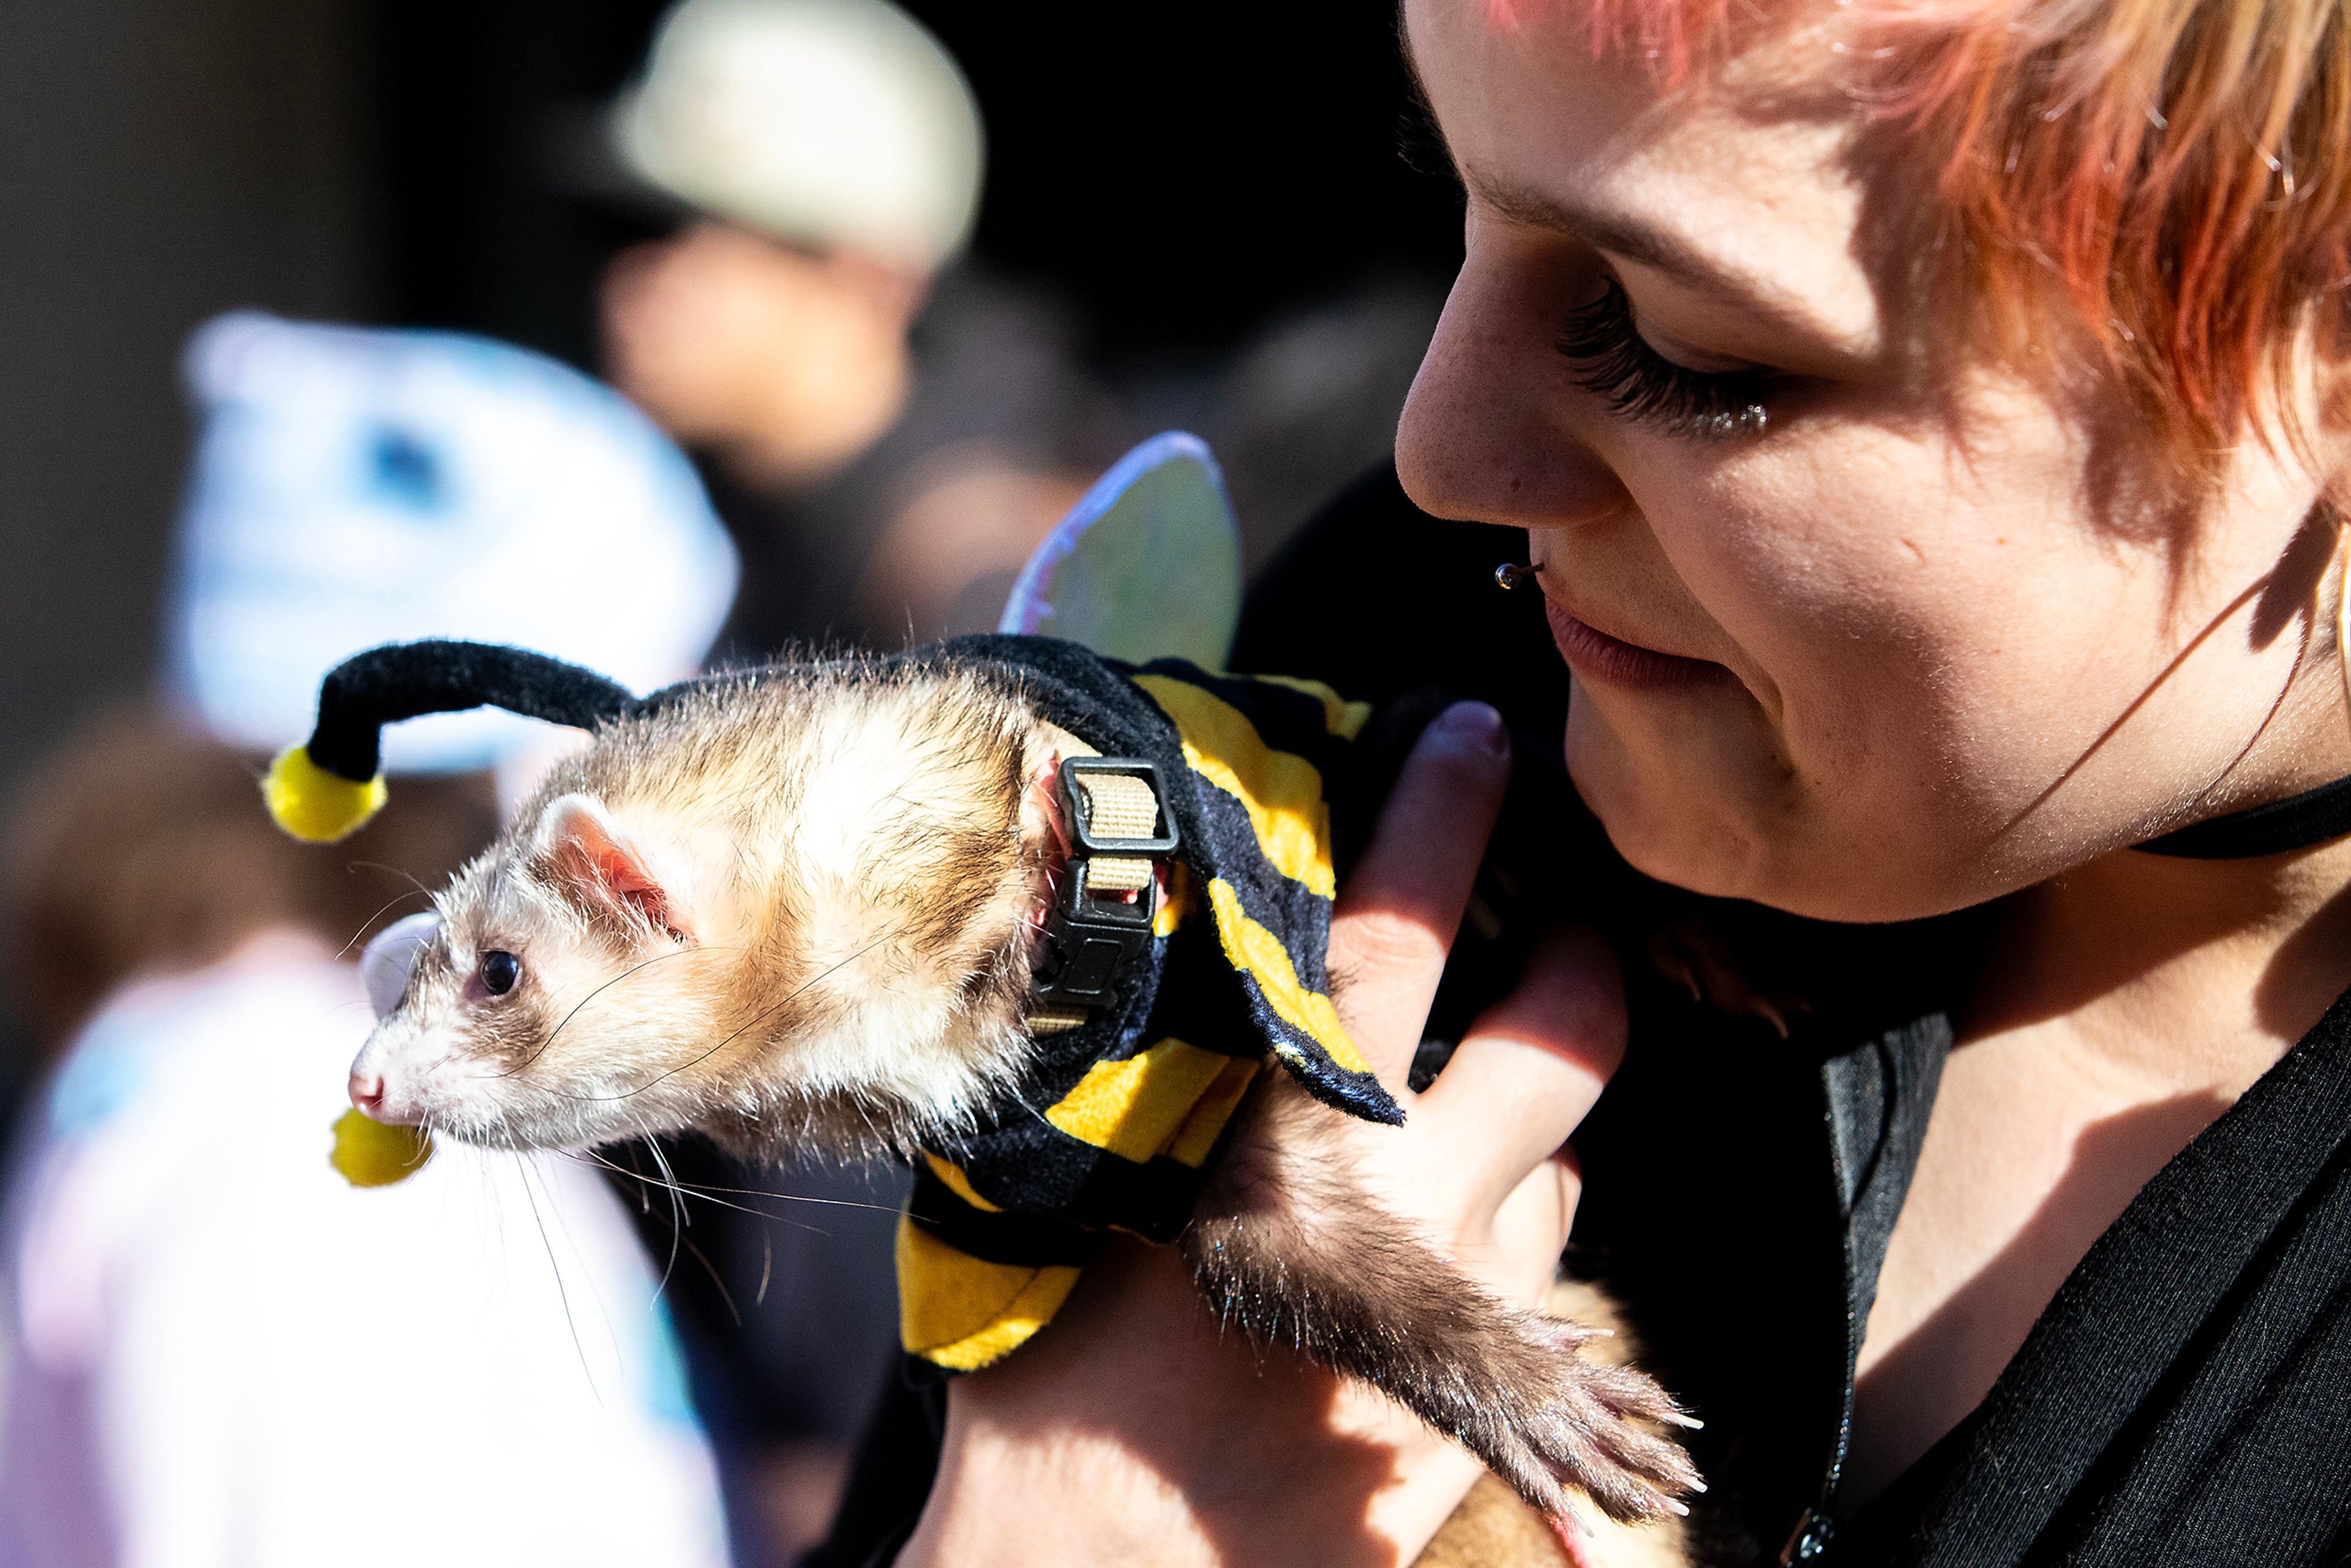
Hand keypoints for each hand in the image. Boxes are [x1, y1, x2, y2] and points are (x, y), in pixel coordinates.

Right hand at [899, 702, 1629, 1566]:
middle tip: (1545, 910)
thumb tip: (1154, 916)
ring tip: (1459, 1094)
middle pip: (1567, 1023)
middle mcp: (1406, 1202)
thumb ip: (1127, 1058)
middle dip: (1576, 947)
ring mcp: (1472, 1295)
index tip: (1477, 733)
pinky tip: (1445, 1224)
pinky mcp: (1489, 1376)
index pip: (1393, 925)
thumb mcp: (1067, 1193)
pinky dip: (1513, 1217)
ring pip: (1568, 1146)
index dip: (1445, 804)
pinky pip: (1552, 1258)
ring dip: (1532, 1108)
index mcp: (1280, 1138)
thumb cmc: (1054, 1380)